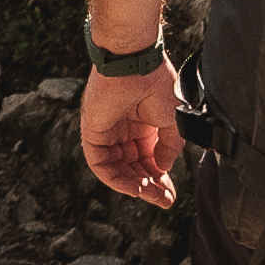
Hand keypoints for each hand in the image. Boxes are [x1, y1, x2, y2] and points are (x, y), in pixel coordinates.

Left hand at [81, 66, 181, 212]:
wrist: (137, 64)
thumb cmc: (156, 83)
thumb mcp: (172, 122)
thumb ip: (168, 147)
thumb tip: (163, 168)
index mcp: (143, 125)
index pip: (148, 159)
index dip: (160, 178)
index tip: (171, 195)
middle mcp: (124, 130)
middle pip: (133, 168)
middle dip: (149, 186)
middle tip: (164, 200)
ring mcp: (107, 132)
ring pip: (117, 170)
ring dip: (134, 186)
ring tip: (152, 195)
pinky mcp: (92, 133)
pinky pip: (100, 164)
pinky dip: (116, 179)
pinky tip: (135, 187)